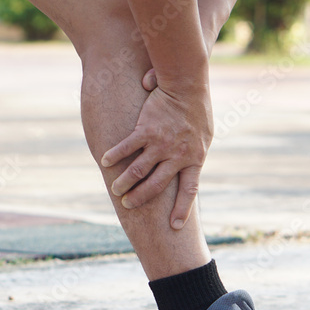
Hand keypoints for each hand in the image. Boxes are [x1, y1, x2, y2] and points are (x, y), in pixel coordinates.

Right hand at [100, 82, 212, 229]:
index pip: (189, 189)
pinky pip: (127, 148)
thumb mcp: (204, 132)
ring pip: (138, 171)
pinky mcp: (146, 131)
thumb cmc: (197, 106)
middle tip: (129, 205)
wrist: (187, 83)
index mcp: (195, 157)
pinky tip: (105, 161)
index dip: (182, 208)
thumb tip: (185, 160)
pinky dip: (114, 156)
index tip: (175, 226)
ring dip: (124, 183)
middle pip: (157, 185)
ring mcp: (161, 144)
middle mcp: (178, 155)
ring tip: (115, 190)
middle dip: (141, 198)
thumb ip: (193, 148)